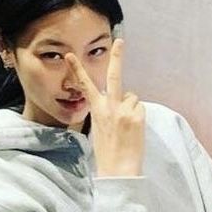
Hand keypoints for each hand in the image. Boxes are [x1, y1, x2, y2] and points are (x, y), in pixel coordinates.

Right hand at [65, 39, 145, 176]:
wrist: (117, 170)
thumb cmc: (107, 153)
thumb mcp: (99, 129)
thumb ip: (106, 112)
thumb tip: (120, 102)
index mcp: (96, 110)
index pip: (85, 86)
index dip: (78, 69)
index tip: (71, 55)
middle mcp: (109, 107)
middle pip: (114, 76)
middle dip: (117, 57)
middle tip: (120, 41)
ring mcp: (124, 110)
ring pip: (132, 97)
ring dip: (131, 106)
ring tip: (127, 125)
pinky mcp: (137, 116)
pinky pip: (140, 108)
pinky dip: (138, 116)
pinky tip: (134, 129)